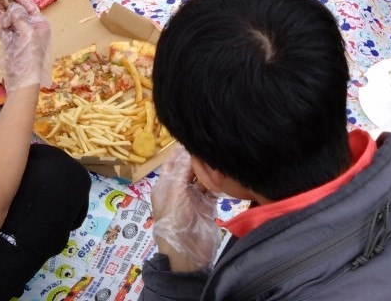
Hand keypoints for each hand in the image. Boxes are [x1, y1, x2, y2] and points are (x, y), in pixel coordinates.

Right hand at [0, 0, 51, 90]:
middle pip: (18, 13)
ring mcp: (19, 36)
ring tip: (1, 17)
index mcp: (40, 25)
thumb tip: (13, 7)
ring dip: (4, 19)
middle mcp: (31, 28)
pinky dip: (1, 28)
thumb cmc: (29, 55)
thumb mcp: (27, 34)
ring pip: (9, 21)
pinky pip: (4, 31)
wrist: (22, 78)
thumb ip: (20, 18)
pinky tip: (0, 25)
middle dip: (10, 9)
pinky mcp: (10, 43)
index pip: (30, 7)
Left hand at [150, 147, 221, 272]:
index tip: (197, 135)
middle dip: (199, 157)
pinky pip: (213, 188)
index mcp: (165, 185)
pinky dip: (218, 180)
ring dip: (210, 168)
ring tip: (220, 153)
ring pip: (203, 176)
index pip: (174, 161)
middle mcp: (180, 188)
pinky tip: (225, 170)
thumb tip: (190, 149)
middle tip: (213, 142)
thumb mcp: (175, 194)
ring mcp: (195, 197)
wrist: (187, 255)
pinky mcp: (208, 205)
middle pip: (190, 167)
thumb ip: (182, 171)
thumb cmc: (175, 222)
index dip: (183, 149)